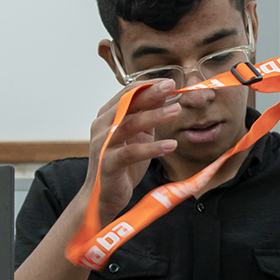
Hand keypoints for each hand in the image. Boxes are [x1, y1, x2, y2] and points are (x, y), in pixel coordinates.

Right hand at [78, 79, 180, 228]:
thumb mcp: (137, 136)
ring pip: (129, 124)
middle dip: (151, 93)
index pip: (126, 93)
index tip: (169, 82)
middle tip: (172, 86)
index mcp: (107, 116)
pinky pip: (131, 153)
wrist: (102, 196)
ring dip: (155, 116)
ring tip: (177, 110)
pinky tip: (171, 145)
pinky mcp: (108, 164)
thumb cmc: (121, 165)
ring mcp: (103, 145)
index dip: (147, 86)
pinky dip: (152, 148)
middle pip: (127, 104)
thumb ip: (146, 117)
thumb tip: (165, 96)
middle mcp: (102, 127)